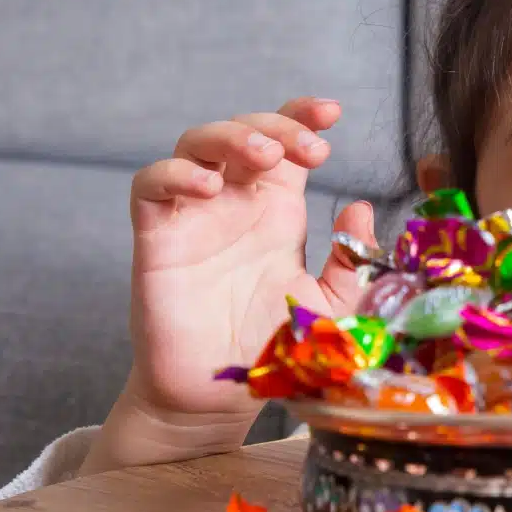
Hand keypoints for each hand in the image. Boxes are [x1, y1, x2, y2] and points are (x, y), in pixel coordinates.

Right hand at [88, 98, 376, 471]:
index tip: (332, 112)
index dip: (301, 116)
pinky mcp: (156, 239)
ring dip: (230, 136)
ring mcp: (194, 216)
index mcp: (277, 210)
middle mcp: (235, 203)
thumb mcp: (333, 306)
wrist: (219, 398)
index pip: (285, 143)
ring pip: (196, 144)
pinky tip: (209, 185)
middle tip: (308, 150)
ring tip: (263, 157)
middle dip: (276, 126)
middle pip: (245, 131)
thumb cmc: (273, 347)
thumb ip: (352, 261)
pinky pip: (150, 186)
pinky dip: (174, 173)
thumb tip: (361, 207)